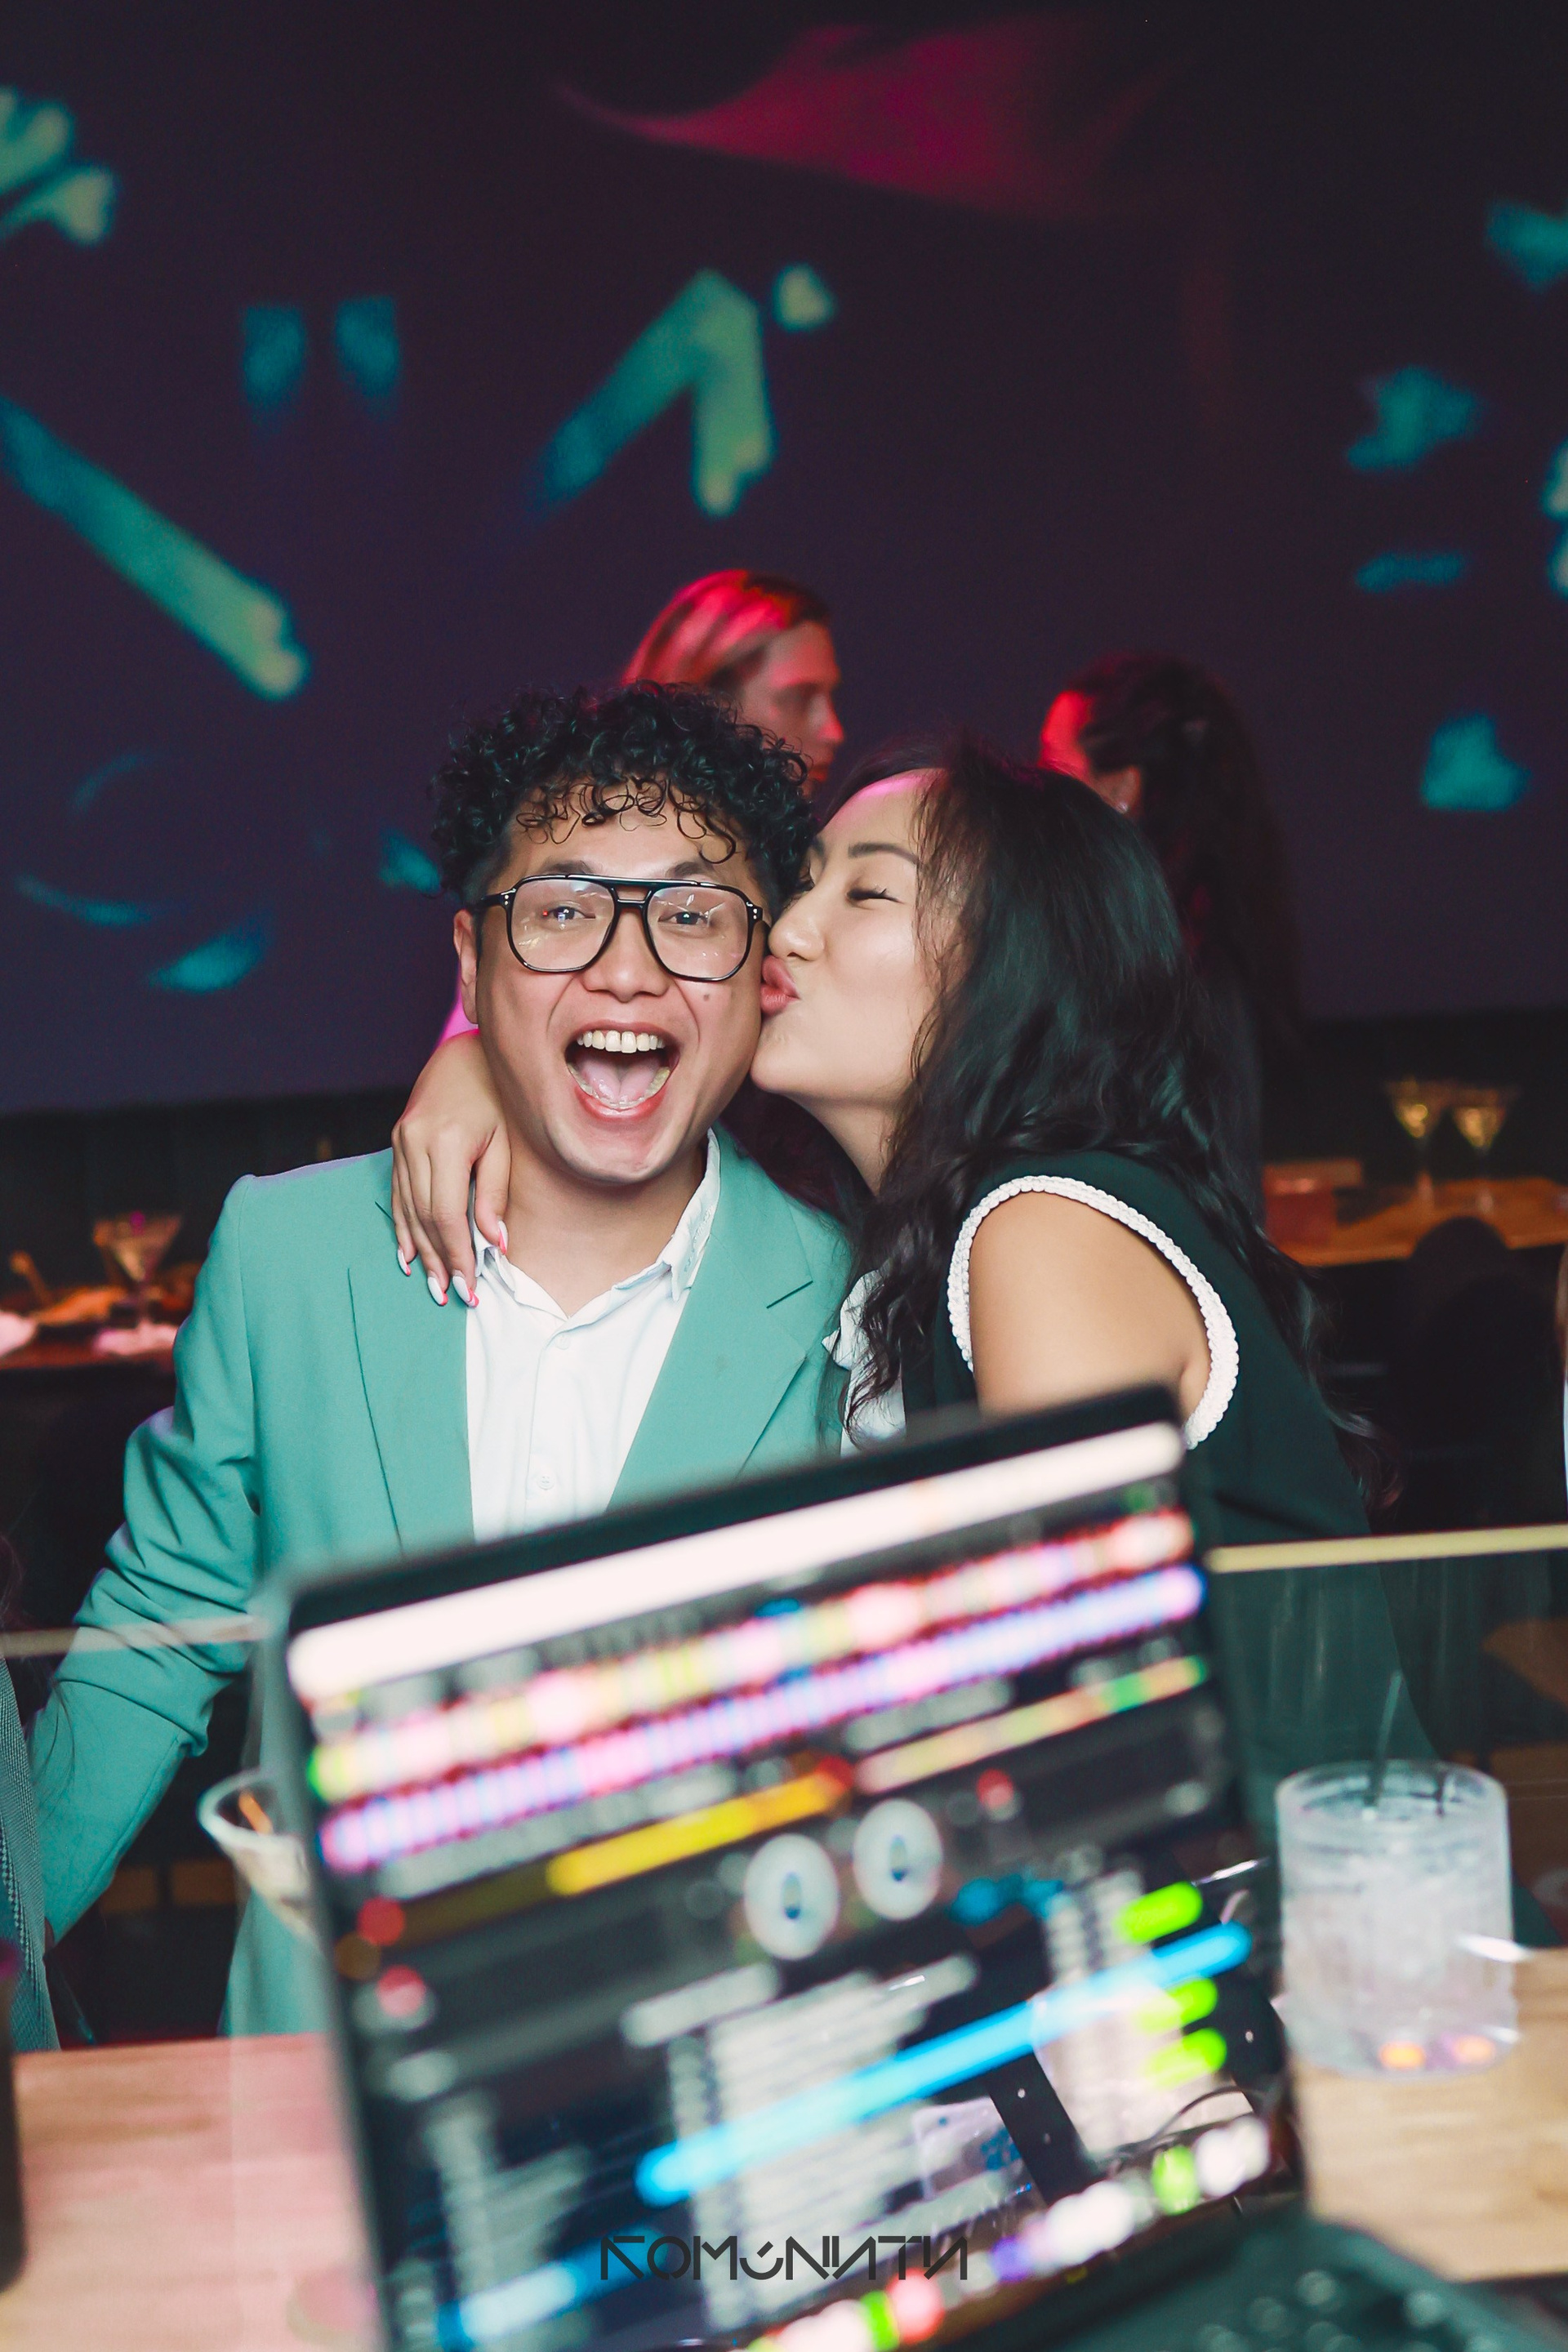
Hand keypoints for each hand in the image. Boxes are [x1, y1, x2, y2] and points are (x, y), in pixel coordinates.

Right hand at [390, 1032, 509, 1302]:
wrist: (467, 1053)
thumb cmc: (498, 1097)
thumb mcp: (506, 1143)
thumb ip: (497, 1193)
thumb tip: (496, 1244)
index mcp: (447, 1142)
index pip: (447, 1214)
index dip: (457, 1253)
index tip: (470, 1285)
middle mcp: (416, 1142)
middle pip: (423, 1217)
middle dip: (439, 1260)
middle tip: (451, 1296)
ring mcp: (401, 1141)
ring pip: (406, 1208)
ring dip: (420, 1249)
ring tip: (431, 1284)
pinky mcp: (397, 1141)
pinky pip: (397, 1192)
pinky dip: (402, 1225)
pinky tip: (408, 1253)